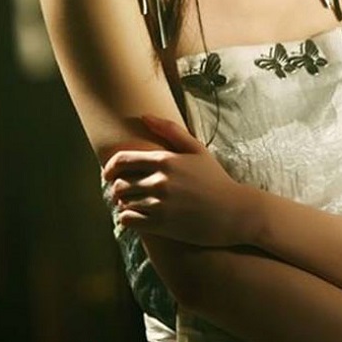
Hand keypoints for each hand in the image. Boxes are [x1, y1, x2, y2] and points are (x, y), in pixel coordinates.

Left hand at [102, 114, 249, 246]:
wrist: (234, 212)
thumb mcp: (197, 150)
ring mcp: (160, 204)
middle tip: (123, 192)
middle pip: (119, 184)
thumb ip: (170, 131)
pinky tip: (137, 217)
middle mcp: (159, 181)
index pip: (121, 161)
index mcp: (165, 160)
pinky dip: (127, 218)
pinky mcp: (161, 225)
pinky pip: (129, 220)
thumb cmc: (215, 179)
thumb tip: (144, 116)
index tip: (108, 174)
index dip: (109, 168)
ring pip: (123, 203)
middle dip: (117, 188)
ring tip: (131, 204)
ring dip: (123, 204)